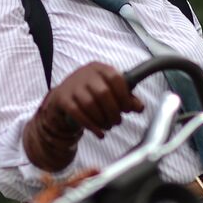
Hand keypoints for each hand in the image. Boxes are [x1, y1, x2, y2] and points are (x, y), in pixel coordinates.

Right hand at [22, 62, 142, 170]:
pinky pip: (78, 114)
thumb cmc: (91, 94)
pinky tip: (99, 133)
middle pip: (103, 93)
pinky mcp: (62, 98)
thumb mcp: (109, 92)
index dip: (124, 96)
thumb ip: (126, 98)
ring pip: (90, 104)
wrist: (63, 98)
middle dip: (113, 111)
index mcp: (100, 68)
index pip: (115, 78)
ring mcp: (72, 85)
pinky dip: (91, 126)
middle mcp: (85, 73)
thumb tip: (139, 107)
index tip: (127, 109)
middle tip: (117, 121)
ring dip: (102, 120)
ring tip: (108, 126)